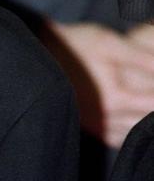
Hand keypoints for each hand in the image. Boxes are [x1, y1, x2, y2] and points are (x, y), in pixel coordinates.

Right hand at [42, 21, 153, 147]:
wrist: (38, 55)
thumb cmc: (75, 45)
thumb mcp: (111, 43)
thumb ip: (144, 59)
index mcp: (115, 98)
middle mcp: (106, 118)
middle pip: (148, 121)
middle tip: (152, 93)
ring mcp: (96, 126)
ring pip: (136, 132)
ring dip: (148, 123)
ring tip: (147, 103)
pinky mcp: (89, 127)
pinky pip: (119, 138)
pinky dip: (134, 131)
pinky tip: (138, 120)